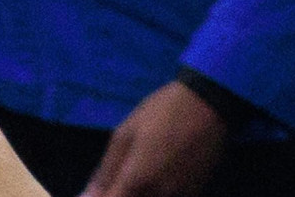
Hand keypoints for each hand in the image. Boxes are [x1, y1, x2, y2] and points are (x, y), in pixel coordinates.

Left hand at [82, 82, 226, 196]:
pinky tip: (154, 176)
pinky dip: (156, 193)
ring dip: (136, 193)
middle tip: (118, 180)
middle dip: (119, 195)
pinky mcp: (195, 194)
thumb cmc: (160, 114)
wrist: (208, 106)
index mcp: (137, 181)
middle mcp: (160, 196)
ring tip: (135, 174)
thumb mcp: (124, 135)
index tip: (97, 191)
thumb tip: (86, 196)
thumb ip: (105, 172)